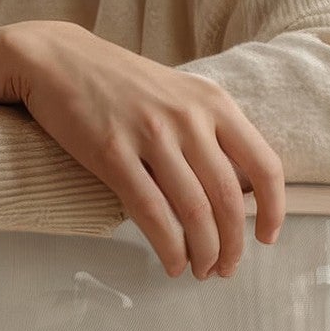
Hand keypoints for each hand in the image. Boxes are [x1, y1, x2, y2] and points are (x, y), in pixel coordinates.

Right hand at [0, 20, 284, 280]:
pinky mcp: (112, 153)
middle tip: (225, 269)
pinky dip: (168, 248)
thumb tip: (236, 189)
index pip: (263, 164)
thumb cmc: (119, 85)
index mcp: (212, 104)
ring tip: (199, 271)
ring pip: (194, 212)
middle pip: (229, 200)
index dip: (273, 210)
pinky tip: (171, 264)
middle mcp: (189, 118)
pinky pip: (152, 213)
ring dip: (203, 253)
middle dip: (233, 246)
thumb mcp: (178, 95)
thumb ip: (209, 133)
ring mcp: (151, 135)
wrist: (56, 59)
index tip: (267, 238)